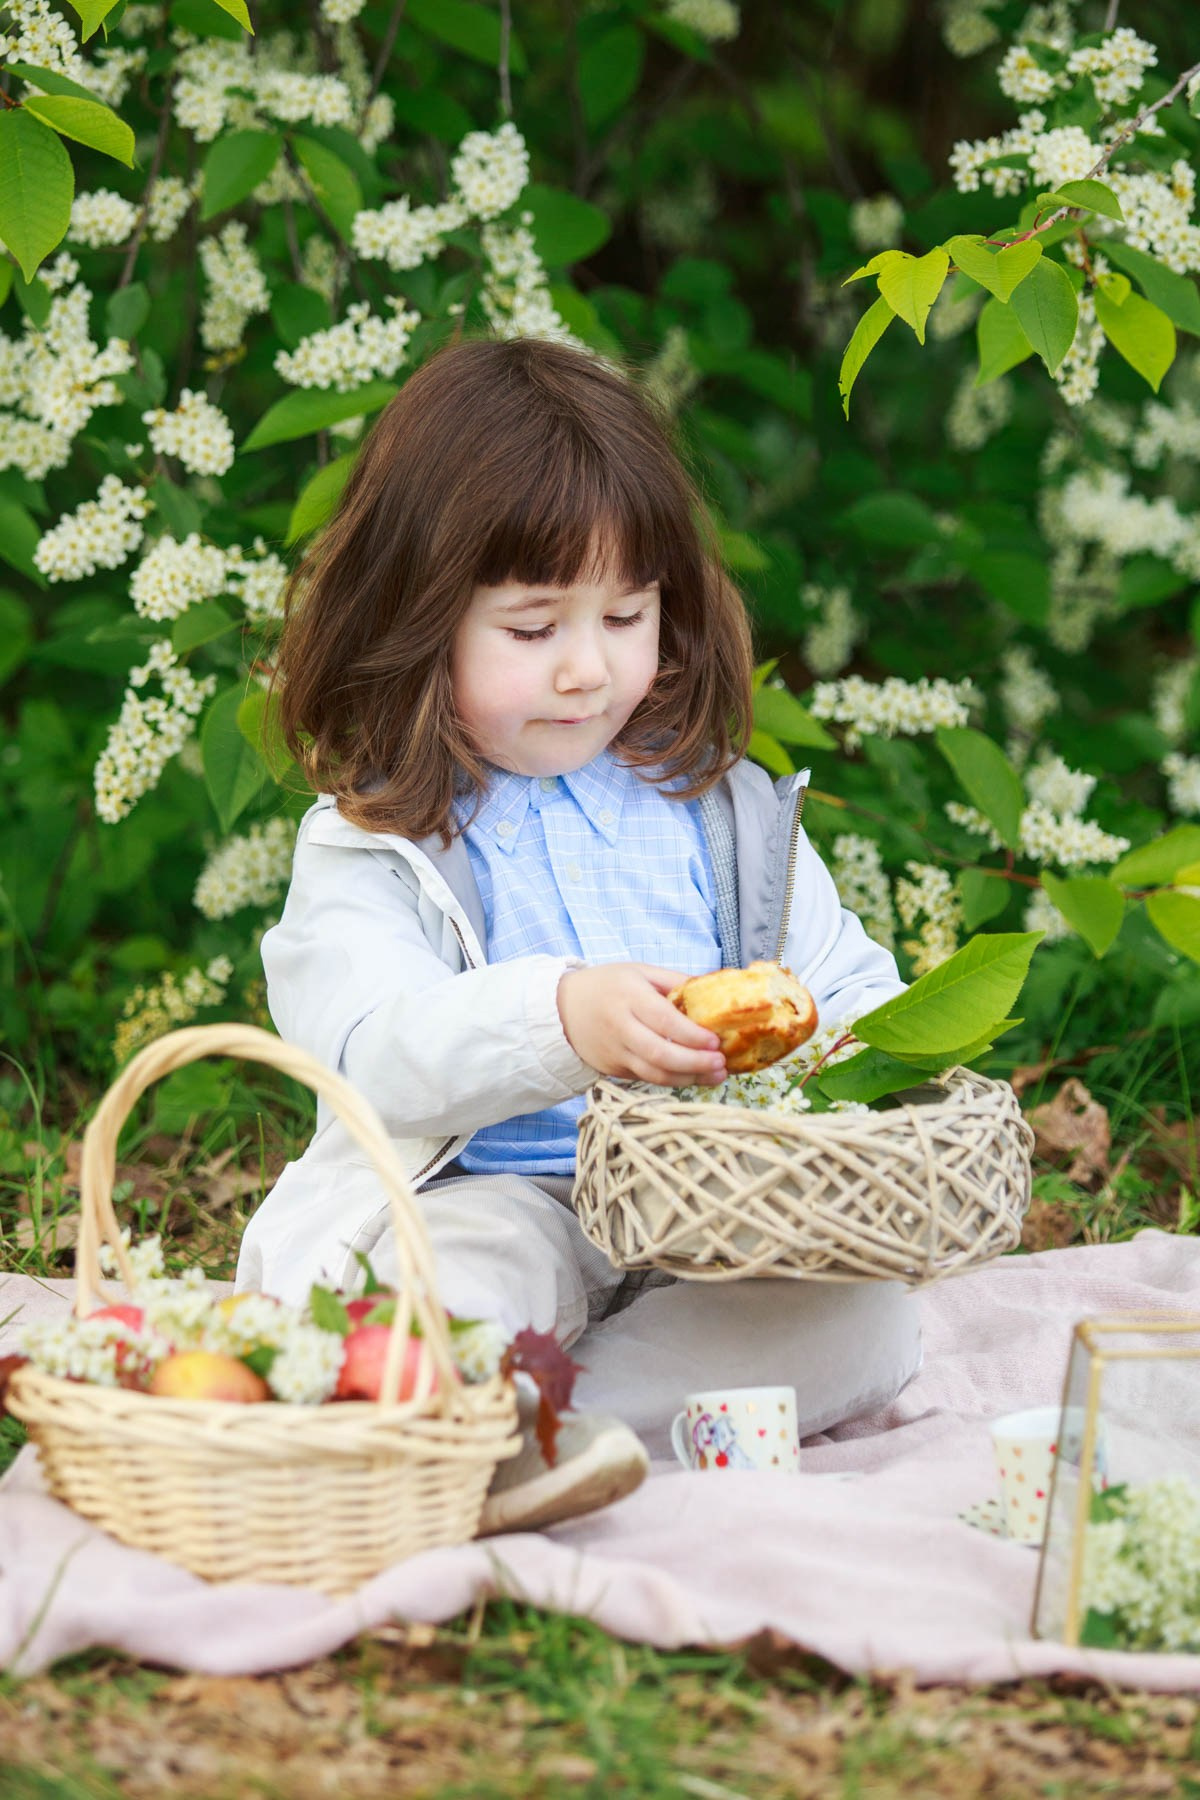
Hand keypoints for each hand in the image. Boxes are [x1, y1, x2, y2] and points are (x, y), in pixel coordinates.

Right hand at [557, 963, 726, 1086]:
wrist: (563, 1009)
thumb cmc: (608, 986)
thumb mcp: (640, 972)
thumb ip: (675, 982)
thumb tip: (715, 993)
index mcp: (629, 996)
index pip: (664, 1020)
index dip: (692, 1035)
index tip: (716, 1041)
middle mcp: (620, 1027)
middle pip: (660, 1053)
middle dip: (695, 1063)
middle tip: (721, 1064)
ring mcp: (614, 1052)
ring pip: (654, 1074)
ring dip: (688, 1078)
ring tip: (715, 1076)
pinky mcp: (612, 1069)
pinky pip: (646, 1078)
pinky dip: (672, 1081)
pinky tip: (693, 1077)